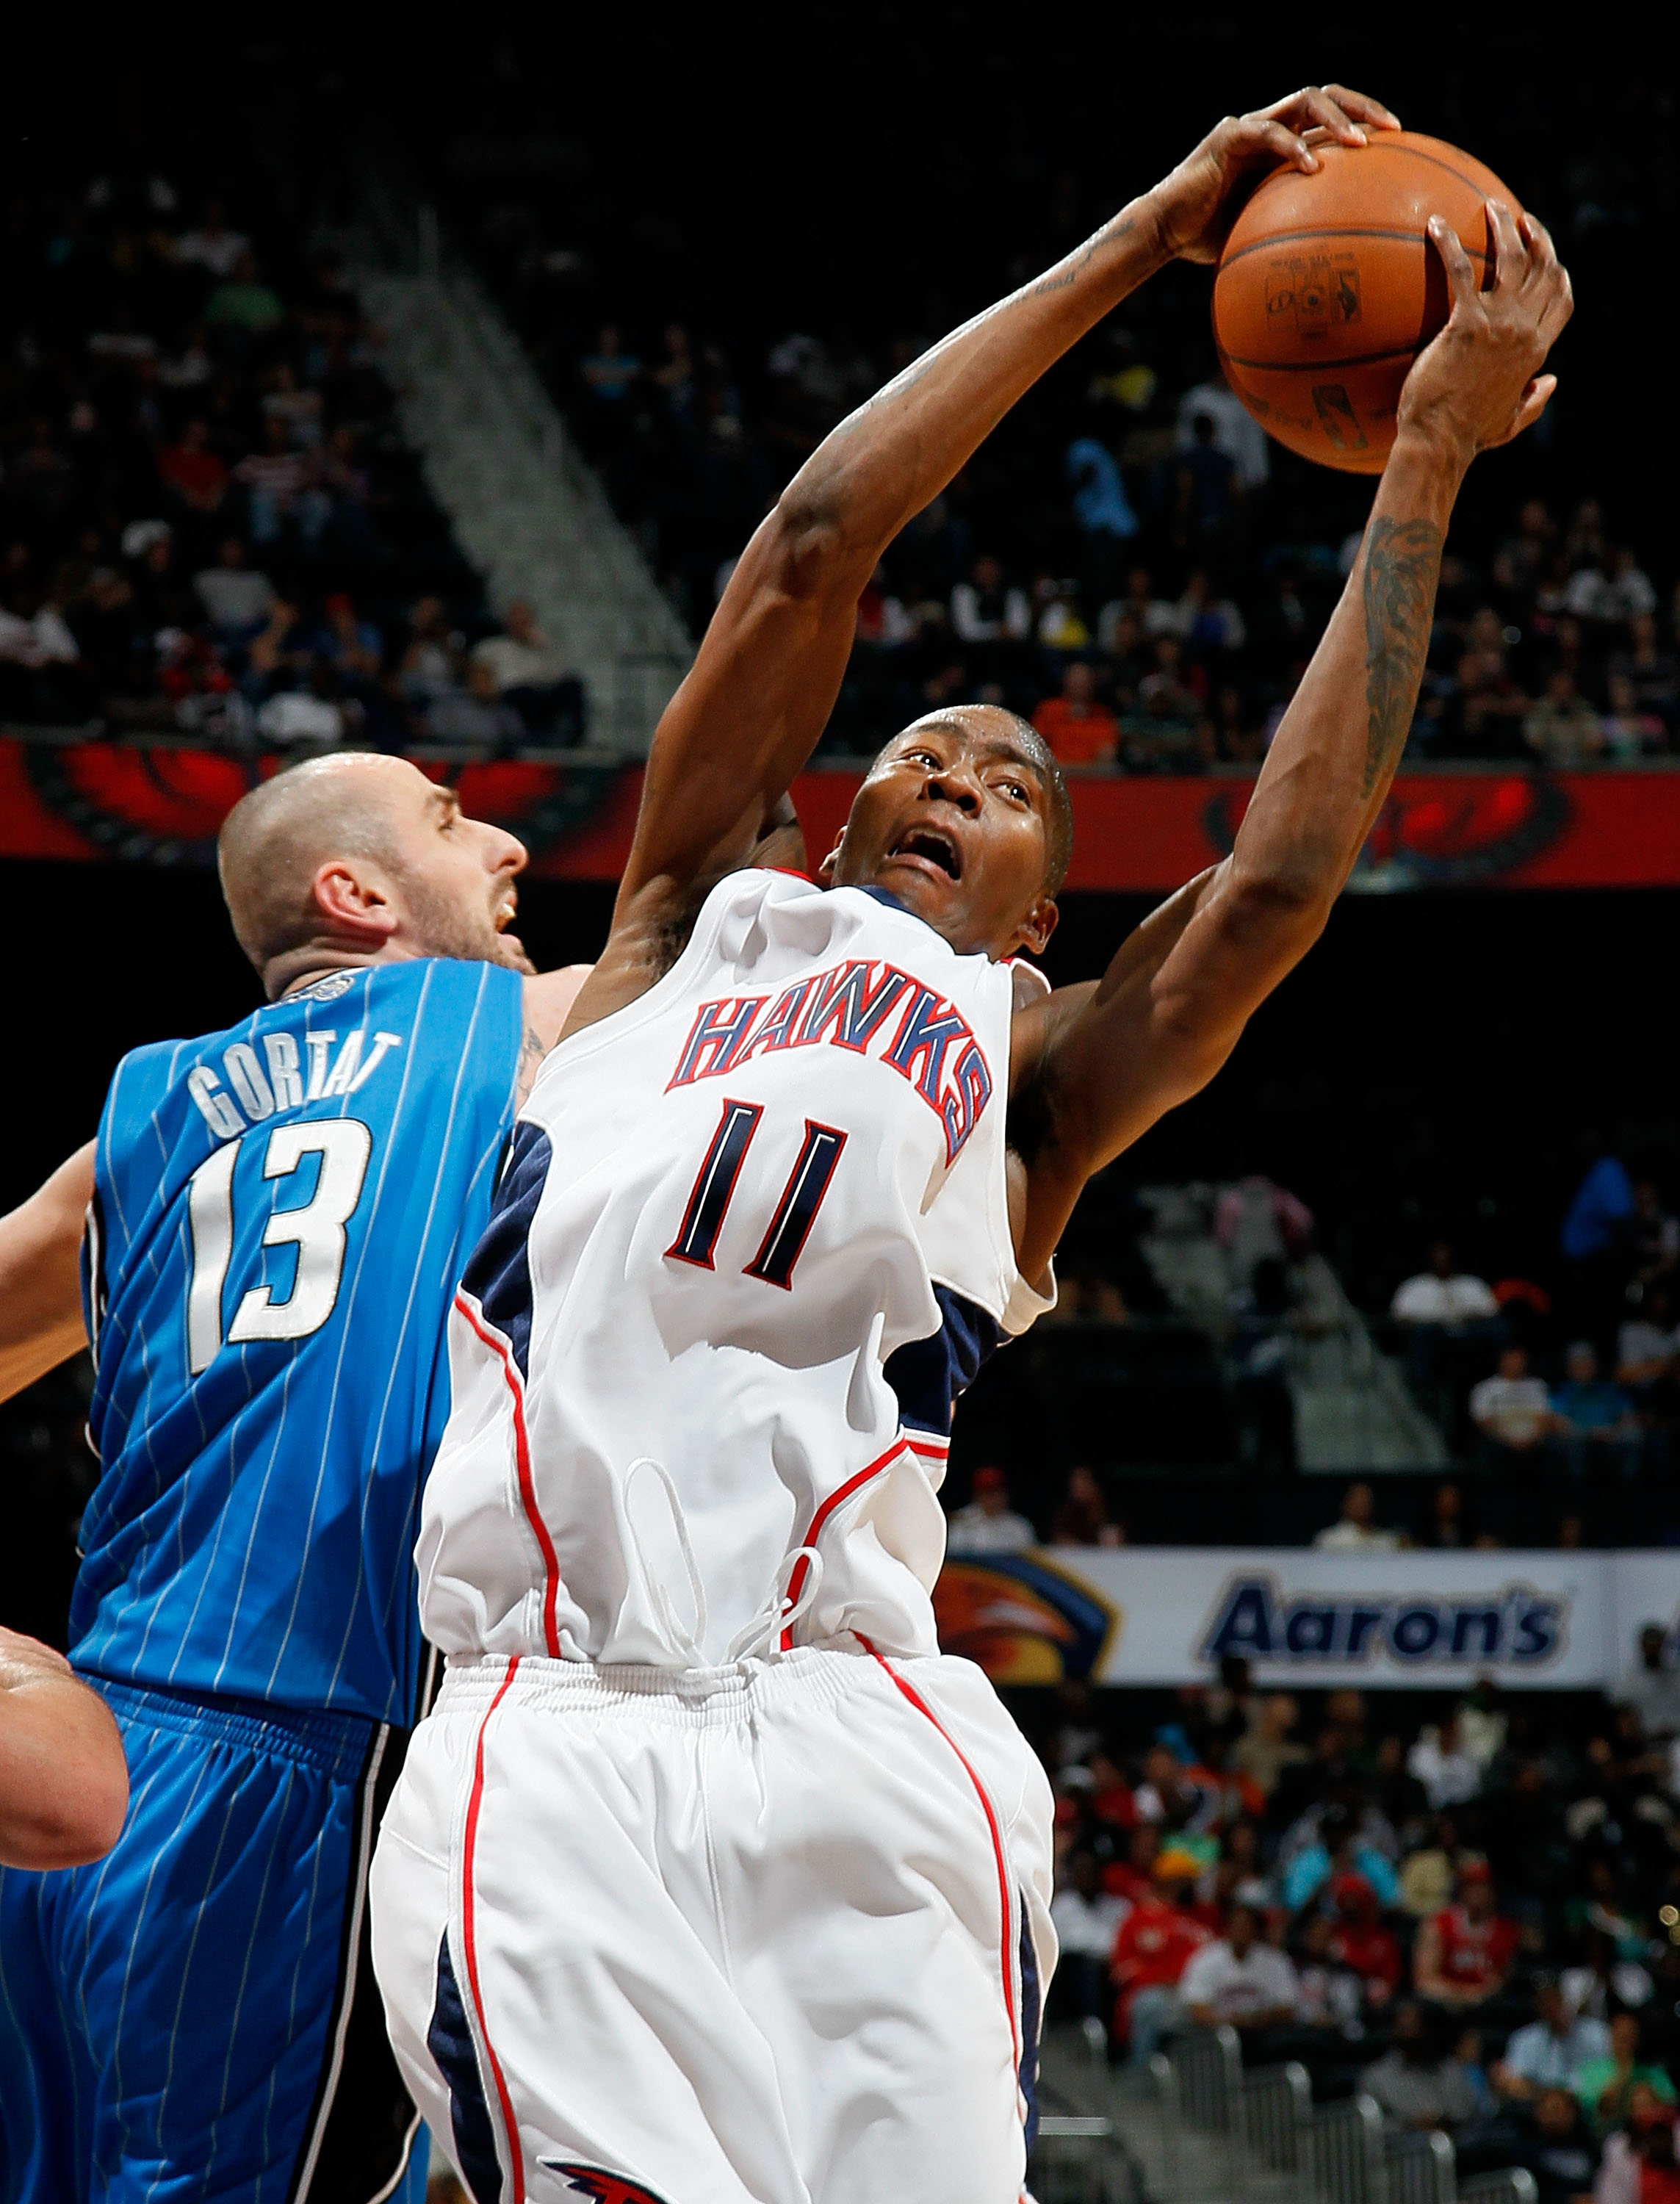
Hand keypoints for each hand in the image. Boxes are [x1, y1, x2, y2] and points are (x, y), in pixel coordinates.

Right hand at [1147, 86, 1400, 264]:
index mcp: (1282, 143)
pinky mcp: (1229, 137)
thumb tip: (1341, 267)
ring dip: (1335, 120)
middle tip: (1391, 130)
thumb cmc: (1213, 239)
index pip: (1330, 116)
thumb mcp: (1265, 234)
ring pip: (1303, 101)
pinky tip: (1313, 168)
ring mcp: (1250, 127)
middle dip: (1361, 107)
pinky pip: (1268, 133)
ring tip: (1359, 143)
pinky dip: (1293, 147)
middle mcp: (1270, 125)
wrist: (1165, 231)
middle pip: (1325, 96)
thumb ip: (1300, 232)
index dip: (1364, 120)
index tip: (1398, 141)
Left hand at [1396, 202, 1573, 466]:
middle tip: (1516, 217)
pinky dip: (1449, 243)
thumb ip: (1534, 401)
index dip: (1558, 272)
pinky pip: (1461, 270)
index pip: (1562, 301)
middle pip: (1543, 269)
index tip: (1546, 254)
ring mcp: (1499, 325)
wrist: (1439, 444)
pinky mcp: (1466, 324)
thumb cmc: (1467, 438)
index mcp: (1537, 351)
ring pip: (1512, 259)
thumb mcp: (1509, 423)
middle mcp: (1525, 331)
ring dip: (1503, 225)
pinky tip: (1434, 224)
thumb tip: (1551, 383)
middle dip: (1535, 236)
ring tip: (1488, 206)